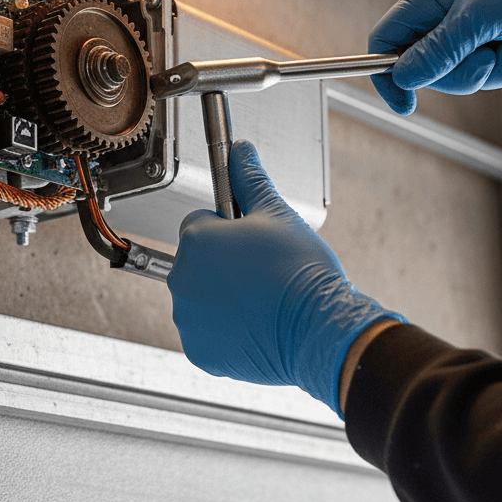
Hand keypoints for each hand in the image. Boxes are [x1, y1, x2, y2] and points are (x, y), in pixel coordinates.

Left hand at [167, 140, 404, 413]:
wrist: (320, 329)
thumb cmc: (301, 272)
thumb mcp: (278, 213)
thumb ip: (251, 179)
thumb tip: (241, 150)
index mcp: (195, 240)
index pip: (200, 223)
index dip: (228, 230)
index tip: (251, 243)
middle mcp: (181, 279)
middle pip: (198, 262)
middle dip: (223, 263)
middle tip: (261, 271)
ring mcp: (188, 318)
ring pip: (201, 297)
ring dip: (222, 296)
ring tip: (261, 298)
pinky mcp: (199, 351)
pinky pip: (206, 333)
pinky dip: (225, 330)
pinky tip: (254, 323)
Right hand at [369, 0, 501, 114]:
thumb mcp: (478, 18)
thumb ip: (437, 52)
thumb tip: (402, 77)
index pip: (388, 40)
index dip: (390, 73)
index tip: (405, 102)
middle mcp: (448, 13)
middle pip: (433, 68)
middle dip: (468, 72)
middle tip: (489, 61)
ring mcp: (478, 26)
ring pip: (471, 73)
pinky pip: (501, 70)